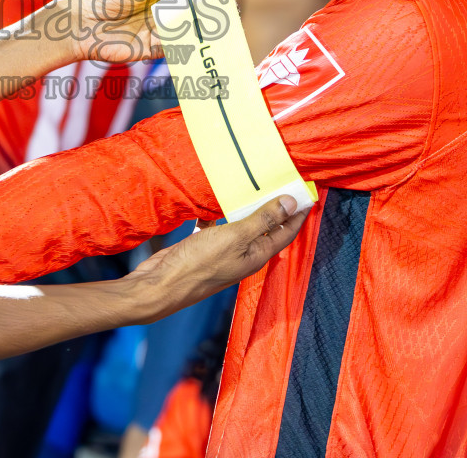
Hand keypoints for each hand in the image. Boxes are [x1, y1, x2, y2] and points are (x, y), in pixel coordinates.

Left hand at [50, 0, 238, 65]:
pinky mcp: (152, 50)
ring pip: (189, 29)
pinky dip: (184, 43)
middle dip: (213, 6)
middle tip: (231, 5)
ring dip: (203, 27)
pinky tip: (191, 38)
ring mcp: (159, 30)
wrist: (80, 23)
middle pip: (196, 8)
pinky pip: (175, 47)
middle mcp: (163, 9)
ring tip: (218, 23)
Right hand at [126, 196, 307, 321]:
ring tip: (249, 184)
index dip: (298, 212)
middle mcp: (244, 254)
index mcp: (257, 254)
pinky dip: (216, 212)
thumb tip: (292, 204)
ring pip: (241, 225)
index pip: (287, 231)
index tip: (306, 191)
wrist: (160, 285)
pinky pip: (216, 226)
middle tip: (279, 180)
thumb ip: (263, 220)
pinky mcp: (203, 248)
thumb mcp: (236, 237)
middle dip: (274, 206)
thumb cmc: (199, 265)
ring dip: (245, 207)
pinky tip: (210, 199)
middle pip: (266, 227)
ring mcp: (223, 252)